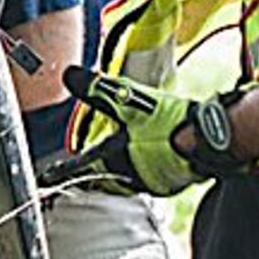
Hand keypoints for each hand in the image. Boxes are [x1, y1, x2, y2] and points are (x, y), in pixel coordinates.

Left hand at [53, 65, 240, 198]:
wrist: (211, 138)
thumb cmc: (169, 122)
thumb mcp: (128, 100)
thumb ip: (97, 90)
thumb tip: (70, 76)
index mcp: (115, 158)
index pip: (81, 166)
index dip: (62, 170)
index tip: (47, 176)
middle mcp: (131, 176)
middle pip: (105, 177)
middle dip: (96, 172)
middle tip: (88, 167)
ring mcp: (154, 182)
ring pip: (129, 178)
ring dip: (123, 170)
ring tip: (124, 157)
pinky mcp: (173, 182)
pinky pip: (152, 177)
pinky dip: (147, 168)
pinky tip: (155, 155)